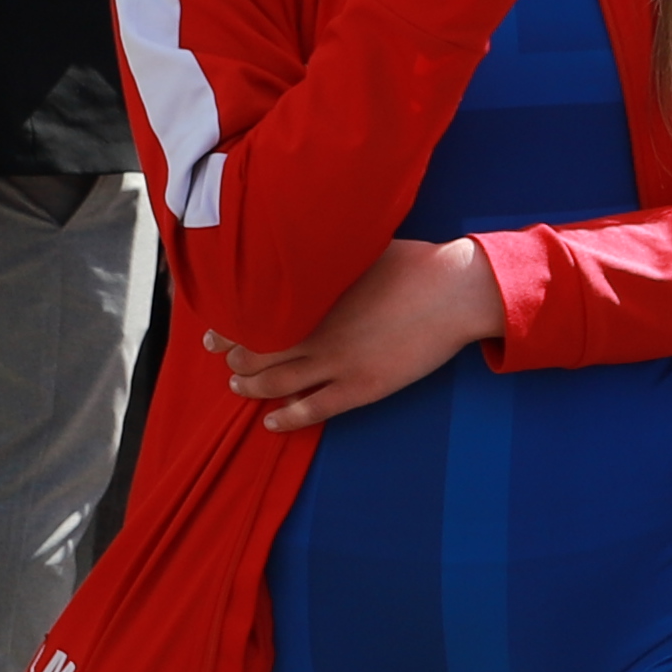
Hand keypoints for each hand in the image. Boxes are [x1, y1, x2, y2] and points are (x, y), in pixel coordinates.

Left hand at [210, 237, 500, 429]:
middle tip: (226, 359)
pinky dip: (286, 419)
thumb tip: (301, 248)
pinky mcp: (362, 386)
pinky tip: (272, 423)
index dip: (227, 329)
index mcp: (310, 297)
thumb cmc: (413, 263)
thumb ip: (324, 259)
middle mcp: (314, 333)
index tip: (216, 331)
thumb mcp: (358, 248)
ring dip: (251, 388)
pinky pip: (312, 410)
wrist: (456, 291)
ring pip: (274, 385)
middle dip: (233, 359)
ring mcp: (337, 363)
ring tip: (240, 387)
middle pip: (254, 354)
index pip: (250, 319)